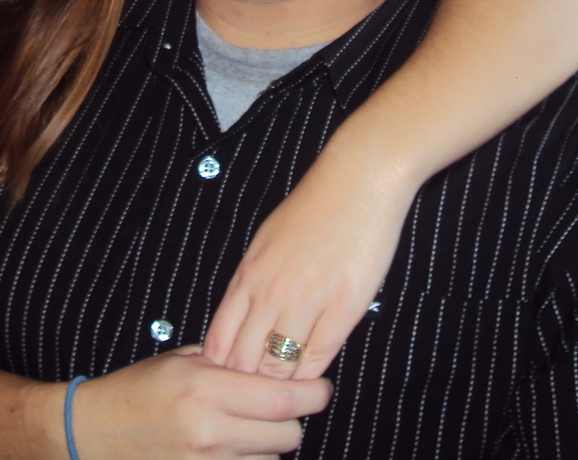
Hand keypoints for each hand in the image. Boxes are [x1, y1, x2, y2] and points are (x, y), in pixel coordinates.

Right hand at [72, 347, 330, 458]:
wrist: (90, 432)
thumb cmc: (136, 390)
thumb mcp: (183, 360)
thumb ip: (230, 362)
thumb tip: (278, 365)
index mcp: (206, 387)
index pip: (284, 400)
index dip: (314, 394)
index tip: (321, 389)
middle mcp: (209, 430)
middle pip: (288, 435)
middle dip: (292, 420)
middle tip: (281, 408)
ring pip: (270, 459)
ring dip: (269, 444)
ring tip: (247, 427)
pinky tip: (234, 447)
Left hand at [203, 149, 413, 380]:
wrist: (358, 181)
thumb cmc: (314, 207)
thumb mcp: (267, 241)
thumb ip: (253, 281)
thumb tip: (244, 319)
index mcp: (247, 276)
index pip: (219, 341)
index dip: (221, 369)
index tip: (231, 380)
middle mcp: (269, 293)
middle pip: (243, 362)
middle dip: (246, 385)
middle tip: (257, 396)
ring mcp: (305, 302)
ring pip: (279, 368)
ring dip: (280, 386)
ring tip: (285, 394)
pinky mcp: (342, 309)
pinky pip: (317, 360)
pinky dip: (311, 375)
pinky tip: (312, 378)